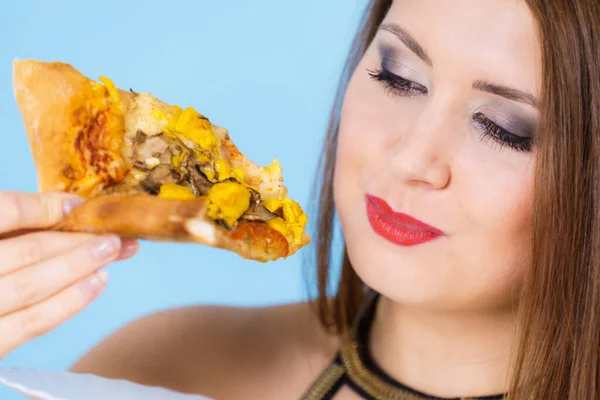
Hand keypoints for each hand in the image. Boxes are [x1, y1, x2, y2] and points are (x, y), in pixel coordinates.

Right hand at [0, 191, 138, 358]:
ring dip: (80, 267)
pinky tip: (96, 284)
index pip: (3, 211)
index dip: (42, 206)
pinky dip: (69, 302)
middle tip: (114, 231)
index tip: (76, 205)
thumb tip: (62, 209)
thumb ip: (6, 224)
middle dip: (76, 239)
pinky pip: (31, 323)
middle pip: (26, 250)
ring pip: (33, 286)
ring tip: (112, 251)